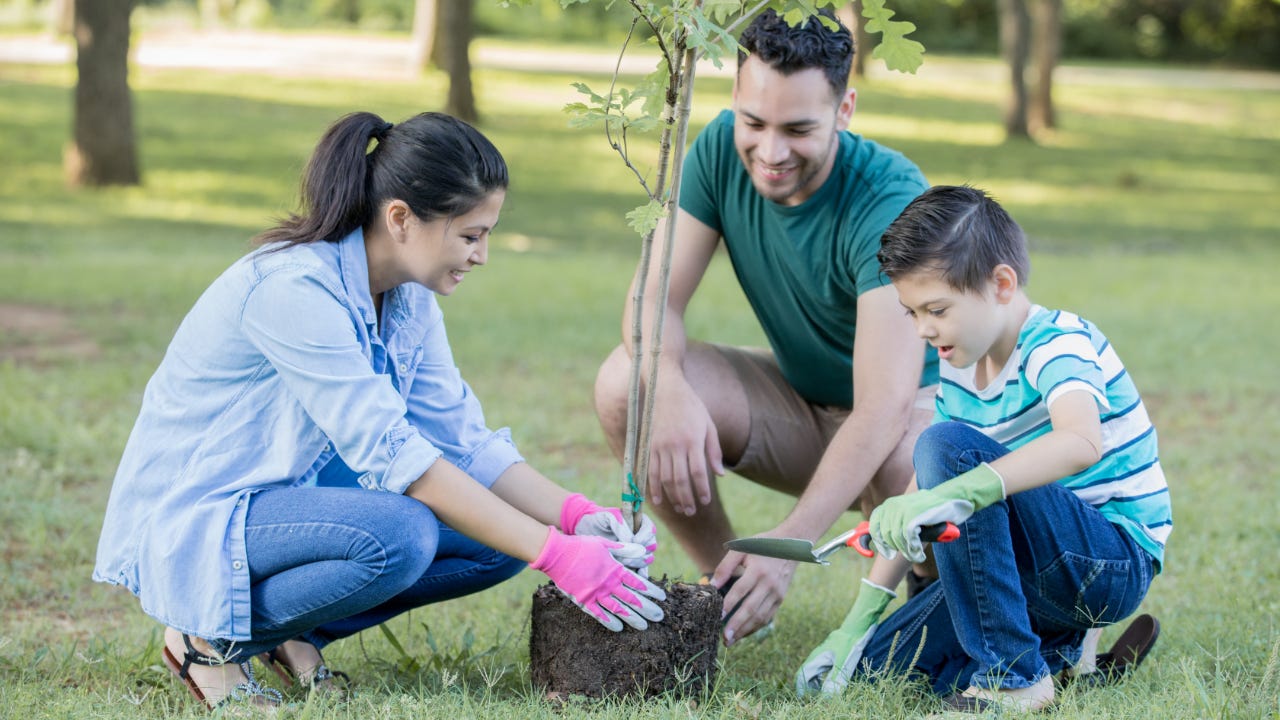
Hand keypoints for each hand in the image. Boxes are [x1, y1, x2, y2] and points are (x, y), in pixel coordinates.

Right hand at [530, 528, 665, 630]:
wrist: (557, 553)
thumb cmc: (581, 546)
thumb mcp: (604, 543)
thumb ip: (624, 550)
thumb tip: (643, 552)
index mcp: (615, 569)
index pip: (639, 583)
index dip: (652, 591)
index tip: (662, 598)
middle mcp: (608, 583)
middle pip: (632, 599)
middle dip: (647, 608)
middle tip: (660, 616)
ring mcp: (596, 593)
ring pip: (618, 609)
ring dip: (633, 618)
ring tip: (644, 626)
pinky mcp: (583, 600)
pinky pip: (598, 614)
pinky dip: (609, 621)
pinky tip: (619, 628)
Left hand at [559, 493, 656, 570]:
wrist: (583, 529)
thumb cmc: (597, 519)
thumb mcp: (608, 517)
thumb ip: (620, 526)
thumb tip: (631, 541)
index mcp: (637, 523)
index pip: (650, 529)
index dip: (645, 536)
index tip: (635, 541)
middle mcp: (639, 537)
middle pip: (651, 546)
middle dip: (641, 552)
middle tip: (628, 555)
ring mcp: (635, 551)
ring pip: (646, 559)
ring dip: (637, 563)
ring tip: (624, 563)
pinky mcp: (629, 563)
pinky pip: (639, 570)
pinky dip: (638, 574)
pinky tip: (632, 577)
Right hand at [647, 375, 723, 515]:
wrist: (665, 390)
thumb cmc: (692, 407)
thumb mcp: (709, 425)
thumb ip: (714, 450)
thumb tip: (720, 474)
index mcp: (693, 440)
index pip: (698, 472)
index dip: (701, 489)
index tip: (704, 501)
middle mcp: (675, 445)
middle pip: (680, 479)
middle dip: (686, 498)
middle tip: (691, 512)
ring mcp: (660, 446)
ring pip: (665, 478)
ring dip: (672, 496)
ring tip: (680, 508)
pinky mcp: (649, 446)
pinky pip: (650, 471)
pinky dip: (653, 487)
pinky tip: (658, 500)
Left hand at [712, 549, 796, 645]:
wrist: (791, 547)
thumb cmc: (761, 546)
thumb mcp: (742, 548)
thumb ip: (725, 566)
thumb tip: (712, 585)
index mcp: (758, 570)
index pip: (741, 590)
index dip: (729, 604)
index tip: (717, 616)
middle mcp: (769, 584)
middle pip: (751, 608)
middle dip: (737, 625)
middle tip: (724, 638)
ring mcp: (777, 593)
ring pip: (760, 617)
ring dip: (745, 630)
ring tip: (731, 640)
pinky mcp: (780, 599)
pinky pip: (768, 617)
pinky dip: (755, 627)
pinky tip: (743, 633)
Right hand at [795, 578, 895, 695]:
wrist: (859, 625)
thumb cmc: (851, 643)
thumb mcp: (844, 664)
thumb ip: (835, 681)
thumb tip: (826, 697)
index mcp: (816, 658)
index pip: (801, 676)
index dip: (802, 690)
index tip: (808, 700)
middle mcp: (816, 656)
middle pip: (806, 676)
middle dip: (810, 689)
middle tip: (819, 700)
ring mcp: (823, 654)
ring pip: (814, 672)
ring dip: (817, 684)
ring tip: (826, 693)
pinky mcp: (831, 653)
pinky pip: (822, 668)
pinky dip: (824, 678)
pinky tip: (834, 682)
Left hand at [869, 463, 1005, 562]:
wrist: (953, 498)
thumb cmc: (933, 509)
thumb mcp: (911, 514)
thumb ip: (897, 525)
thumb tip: (884, 545)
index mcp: (890, 504)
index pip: (874, 526)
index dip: (879, 542)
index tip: (886, 553)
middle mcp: (893, 505)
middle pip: (886, 536)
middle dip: (897, 549)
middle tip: (909, 554)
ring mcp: (903, 510)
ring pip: (897, 539)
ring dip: (907, 551)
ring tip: (917, 555)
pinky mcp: (913, 516)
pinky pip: (908, 540)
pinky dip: (913, 550)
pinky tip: (919, 554)